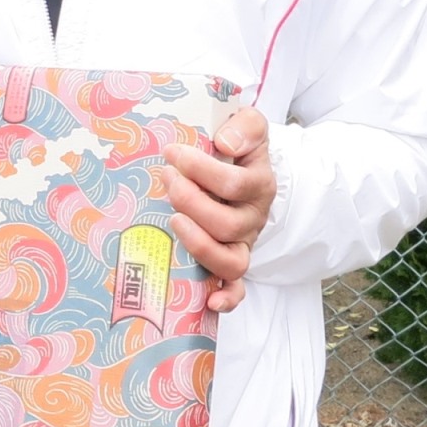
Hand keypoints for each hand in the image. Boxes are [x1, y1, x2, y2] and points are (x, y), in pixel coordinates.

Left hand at [162, 107, 275, 314]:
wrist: (246, 172)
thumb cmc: (238, 150)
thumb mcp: (247, 127)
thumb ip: (244, 126)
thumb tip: (225, 143)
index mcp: (259, 185)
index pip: (233, 183)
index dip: (200, 169)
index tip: (172, 152)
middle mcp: (253, 219)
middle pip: (227, 223)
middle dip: (191, 201)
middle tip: (167, 179)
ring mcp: (243, 244)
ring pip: (230, 260)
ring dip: (199, 243)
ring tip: (173, 219)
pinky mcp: (232, 263)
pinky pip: (236, 289)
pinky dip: (226, 299)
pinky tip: (209, 301)